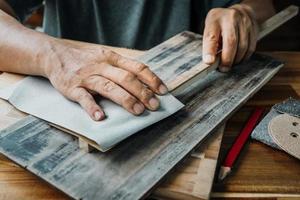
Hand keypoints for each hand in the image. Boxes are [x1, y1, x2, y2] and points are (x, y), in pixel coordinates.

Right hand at [44, 41, 167, 120]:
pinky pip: (83, 97)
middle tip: (154, 106)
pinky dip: (92, 107)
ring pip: (108, 87)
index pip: (136, 67)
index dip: (151, 79)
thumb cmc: (86, 59)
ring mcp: (87, 76)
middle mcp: (101, 66)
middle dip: (142, 92)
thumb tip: (146, 82)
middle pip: (125, 78)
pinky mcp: (72, 87)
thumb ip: (122, 67)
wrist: (55, 54)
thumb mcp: (105, 57)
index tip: (163, 91)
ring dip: (125, 99)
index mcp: (112, 58)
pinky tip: (100, 117)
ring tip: (138, 111)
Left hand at [202, 4, 257, 71]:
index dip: (210, 51)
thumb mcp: (210, 29)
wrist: (238, 11)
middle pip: (231, 42)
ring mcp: (244, 22)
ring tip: (230, 63)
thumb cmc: (220, 24)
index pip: (212, 36)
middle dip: (227, 59)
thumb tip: (212, 61)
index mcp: (215, 20)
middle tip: (223, 68)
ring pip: (243, 46)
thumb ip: (210, 44)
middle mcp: (230, 18)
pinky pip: (251, 47)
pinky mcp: (254, 28)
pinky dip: (244, 57)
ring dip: (236, 59)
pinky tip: (238, 58)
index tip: (209, 62)